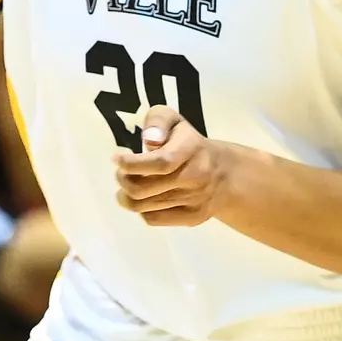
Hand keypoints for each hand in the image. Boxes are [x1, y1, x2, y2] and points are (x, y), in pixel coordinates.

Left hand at [112, 106, 232, 226]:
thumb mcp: (175, 121)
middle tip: (121, 172)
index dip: (131, 163)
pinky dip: (140, 210)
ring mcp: (195, 200)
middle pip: (143, 189)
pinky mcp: (192, 218)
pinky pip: (153, 219)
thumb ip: (158, 121)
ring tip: (127, 185)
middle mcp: (195, 176)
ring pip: (144, 207)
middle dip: (123, 180)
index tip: (117, 158)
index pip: (159, 162)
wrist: (225, 174)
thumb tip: (150, 140)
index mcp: (191, 149)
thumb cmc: (189, 144)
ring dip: (126, 196)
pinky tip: (142, 198)